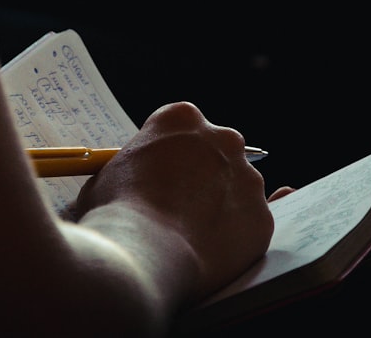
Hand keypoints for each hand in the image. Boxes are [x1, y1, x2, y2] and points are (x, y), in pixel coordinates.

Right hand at [76, 102, 273, 302]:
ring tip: (190, 235)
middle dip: (205, 173)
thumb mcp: (109, 174)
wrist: (142, 251)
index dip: (172, 153)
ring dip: (222, 206)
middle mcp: (222, 140)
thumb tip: (132, 180)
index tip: (164, 174)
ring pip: (240, 189)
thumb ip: (131, 169)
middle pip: (219, 151)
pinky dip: (234, 238)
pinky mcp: (262, 217)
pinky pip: (250, 226)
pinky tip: (206, 251)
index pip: (184, 127)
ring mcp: (248, 179)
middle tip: (181, 203)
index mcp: (181, 119)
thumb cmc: (117, 210)